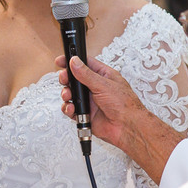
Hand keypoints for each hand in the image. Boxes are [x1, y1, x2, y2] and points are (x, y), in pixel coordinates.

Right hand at [56, 55, 184, 179]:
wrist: (127, 127)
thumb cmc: (124, 105)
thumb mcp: (103, 85)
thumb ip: (86, 74)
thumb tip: (74, 62)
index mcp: (103, 76)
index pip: (84, 64)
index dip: (72, 61)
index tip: (60, 60)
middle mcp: (95, 87)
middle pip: (74, 79)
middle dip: (66, 79)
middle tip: (64, 79)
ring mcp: (90, 101)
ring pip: (71, 94)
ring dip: (66, 94)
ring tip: (68, 96)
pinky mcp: (85, 114)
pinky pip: (72, 109)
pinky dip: (69, 109)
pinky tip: (72, 109)